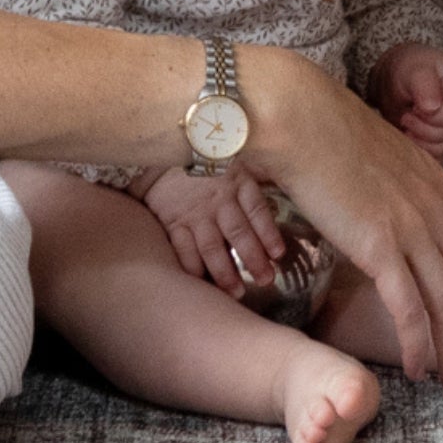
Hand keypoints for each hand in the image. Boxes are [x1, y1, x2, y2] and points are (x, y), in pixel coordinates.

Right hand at [142, 161, 293, 297]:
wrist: (163, 150)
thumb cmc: (206, 157)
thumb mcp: (235, 160)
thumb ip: (254, 179)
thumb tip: (279, 193)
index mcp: (237, 182)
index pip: (257, 211)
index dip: (269, 233)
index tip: (278, 254)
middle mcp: (218, 200)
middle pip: (238, 233)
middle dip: (253, 260)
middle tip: (265, 281)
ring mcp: (195, 213)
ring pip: (212, 246)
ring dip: (225, 273)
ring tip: (237, 292)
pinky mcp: (173, 221)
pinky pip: (183, 248)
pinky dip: (192, 268)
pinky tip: (201, 284)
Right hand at [241, 47, 442, 388]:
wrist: (300, 119)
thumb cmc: (326, 134)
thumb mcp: (382, 157)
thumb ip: (401, 185)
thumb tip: (397, 205)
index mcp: (438, 186)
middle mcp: (434, 209)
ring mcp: (411, 228)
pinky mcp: (380, 246)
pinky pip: (410, 306)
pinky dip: (418, 342)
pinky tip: (416, 366)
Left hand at [368, 43, 442, 157]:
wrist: (397, 79)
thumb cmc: (406, 70)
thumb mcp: (412, 70)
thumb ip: (423, 86)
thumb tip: (432, 108)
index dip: (431, 118)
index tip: (411, 109)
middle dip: (423, 131)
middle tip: (405, 118)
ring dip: (422, 145)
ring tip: (406, 131)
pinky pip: (441, 157)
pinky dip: (424, 155)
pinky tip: (410, 143)